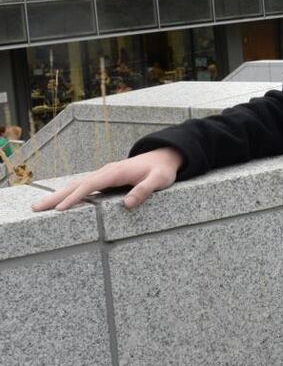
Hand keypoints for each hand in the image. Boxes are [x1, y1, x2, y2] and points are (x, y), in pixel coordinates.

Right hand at [31, 147, 183, 211]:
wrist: (164, 157)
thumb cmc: (161, 170)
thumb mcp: (159, 180)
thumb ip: (145, 190)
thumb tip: (127, 204)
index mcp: (116, 172)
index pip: (90, 185)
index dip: (74, 197)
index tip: (59, 208)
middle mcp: (107, 172)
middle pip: (77, 184)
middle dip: (56, 196)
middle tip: (35, 208)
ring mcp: (105, 175)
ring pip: (78, 185)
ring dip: (59, 195)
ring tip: (39, 206)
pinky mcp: (106, 179)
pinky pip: (84, 186)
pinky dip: (70, 193)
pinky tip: (60, 202)